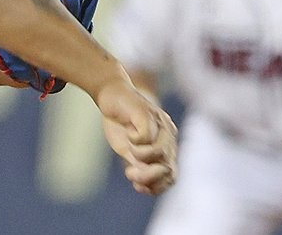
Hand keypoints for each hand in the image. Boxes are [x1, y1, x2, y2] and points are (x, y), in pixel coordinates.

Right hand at [96, 77, 177, 194]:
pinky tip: (128, 134)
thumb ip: (139, 167)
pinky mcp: (146, 113)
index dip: (156, 187)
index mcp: (167, 145)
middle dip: (147, 177)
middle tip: (129, 172)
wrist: (110, 95)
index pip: (171, 176)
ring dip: (140, 158)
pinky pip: (146, 137)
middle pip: (167, 168)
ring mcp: (158, 122)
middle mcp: (167, 133)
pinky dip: (134, 142)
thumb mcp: (129, 151)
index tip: (138, 187)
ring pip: (160, 153)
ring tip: (129, 153)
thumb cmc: (121, 124)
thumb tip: (145, 186)